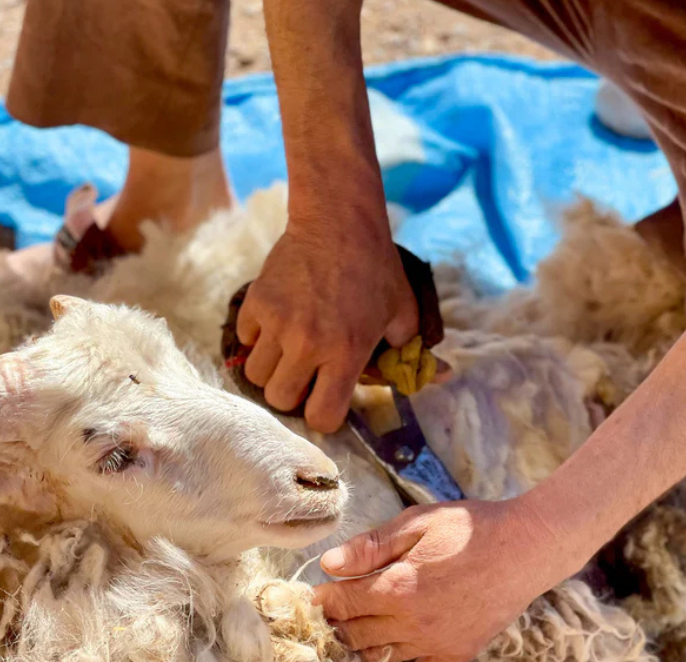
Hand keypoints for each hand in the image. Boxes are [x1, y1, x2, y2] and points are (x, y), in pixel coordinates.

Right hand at [236, 207, 418, 432]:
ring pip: (256, 375)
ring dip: (271, 370)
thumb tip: (440, 377)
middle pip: (281, 400)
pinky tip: (275, 325)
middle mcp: (308, 344)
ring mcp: (278, 324)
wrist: (339, 222)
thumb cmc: (375, 270)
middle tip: (304, 377)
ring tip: (286, 353)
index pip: (322, 416)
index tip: (327, 402)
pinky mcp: (257, 303)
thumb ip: (412, 351)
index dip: (325, 416)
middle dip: (293, 395)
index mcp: (346, 353)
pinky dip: (256, 338)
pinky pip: (245, 340)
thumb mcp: (403, 313)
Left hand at [313, 497, 574, 661]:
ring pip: (378, 659)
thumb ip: (371, 546)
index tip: (311, 597)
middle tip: (326, 617)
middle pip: (353, 636)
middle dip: (334, 626)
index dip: (321, 601)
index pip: (341, 604)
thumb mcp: (418, 522)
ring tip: (350, 636)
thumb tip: (328, 565)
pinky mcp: (456, 655)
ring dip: (358, 650)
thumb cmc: (471, 527)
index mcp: (397, 588)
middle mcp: (411, 624)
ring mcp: (434, 644)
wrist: (527, 548)